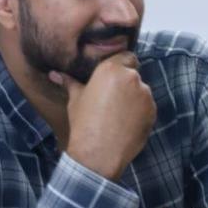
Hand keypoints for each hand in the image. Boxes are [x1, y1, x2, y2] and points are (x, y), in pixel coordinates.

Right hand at [51, 52, 155, 180]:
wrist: (98, 152)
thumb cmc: (83, 122)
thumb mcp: (74, 99)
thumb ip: (69, 82)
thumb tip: (54, 74)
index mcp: (111, 70)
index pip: (125, 55)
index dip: (119, 64)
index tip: (111, 76)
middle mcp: (131, 78)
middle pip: (133, 73)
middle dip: (124, 82)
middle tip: (110, 96)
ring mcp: (145, 95)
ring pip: (140, 90)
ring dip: (132, 97)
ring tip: (117, 112)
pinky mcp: (153, 112)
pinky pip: (146, 106)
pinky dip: (139, 111)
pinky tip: (124, 122)